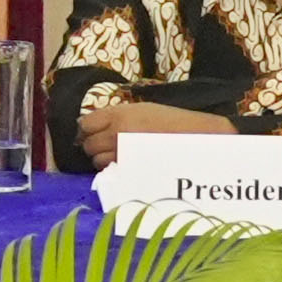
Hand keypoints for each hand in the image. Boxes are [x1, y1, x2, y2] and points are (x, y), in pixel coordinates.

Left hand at [76, 98, 233, 165]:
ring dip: (102, 159)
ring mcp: (124, 153)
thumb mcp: (142, 109)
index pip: (86, 123)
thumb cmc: (170, 121)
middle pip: (88, 144)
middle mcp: (118, 133)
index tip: (91, 131)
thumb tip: (89, 125)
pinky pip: (110, 173)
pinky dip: (113, 170)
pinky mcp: (131, 169)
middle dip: (93, 145)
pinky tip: (124, 164)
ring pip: (96, 161)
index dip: (86, 129)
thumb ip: (115, 116)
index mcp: (120, 114)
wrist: (195, 136)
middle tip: (107, 144)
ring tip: (118, 154)